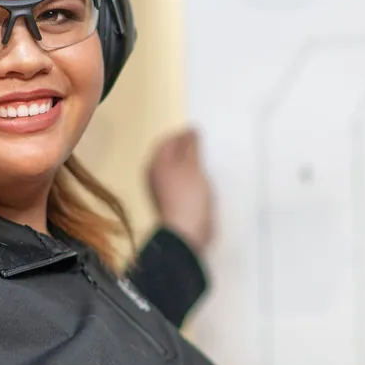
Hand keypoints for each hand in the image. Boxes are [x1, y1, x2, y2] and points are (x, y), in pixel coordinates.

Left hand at [147, 128, 213, 255]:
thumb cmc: (188, 196)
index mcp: (156, 164)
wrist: (187, 233)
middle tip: (206, 147)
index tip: (202, 134)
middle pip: (171, 155)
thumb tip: (190, 131)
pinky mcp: (174, 201)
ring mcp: (163, 190)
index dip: (182, 135)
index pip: (167, 141)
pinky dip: (192, 177)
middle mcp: (155, 175)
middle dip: (188, 149)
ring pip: (177, 169)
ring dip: (192, 164)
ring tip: (209, 162)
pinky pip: (182, 182)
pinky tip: (206, 179)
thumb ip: (191, 147)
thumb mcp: (192, 166)